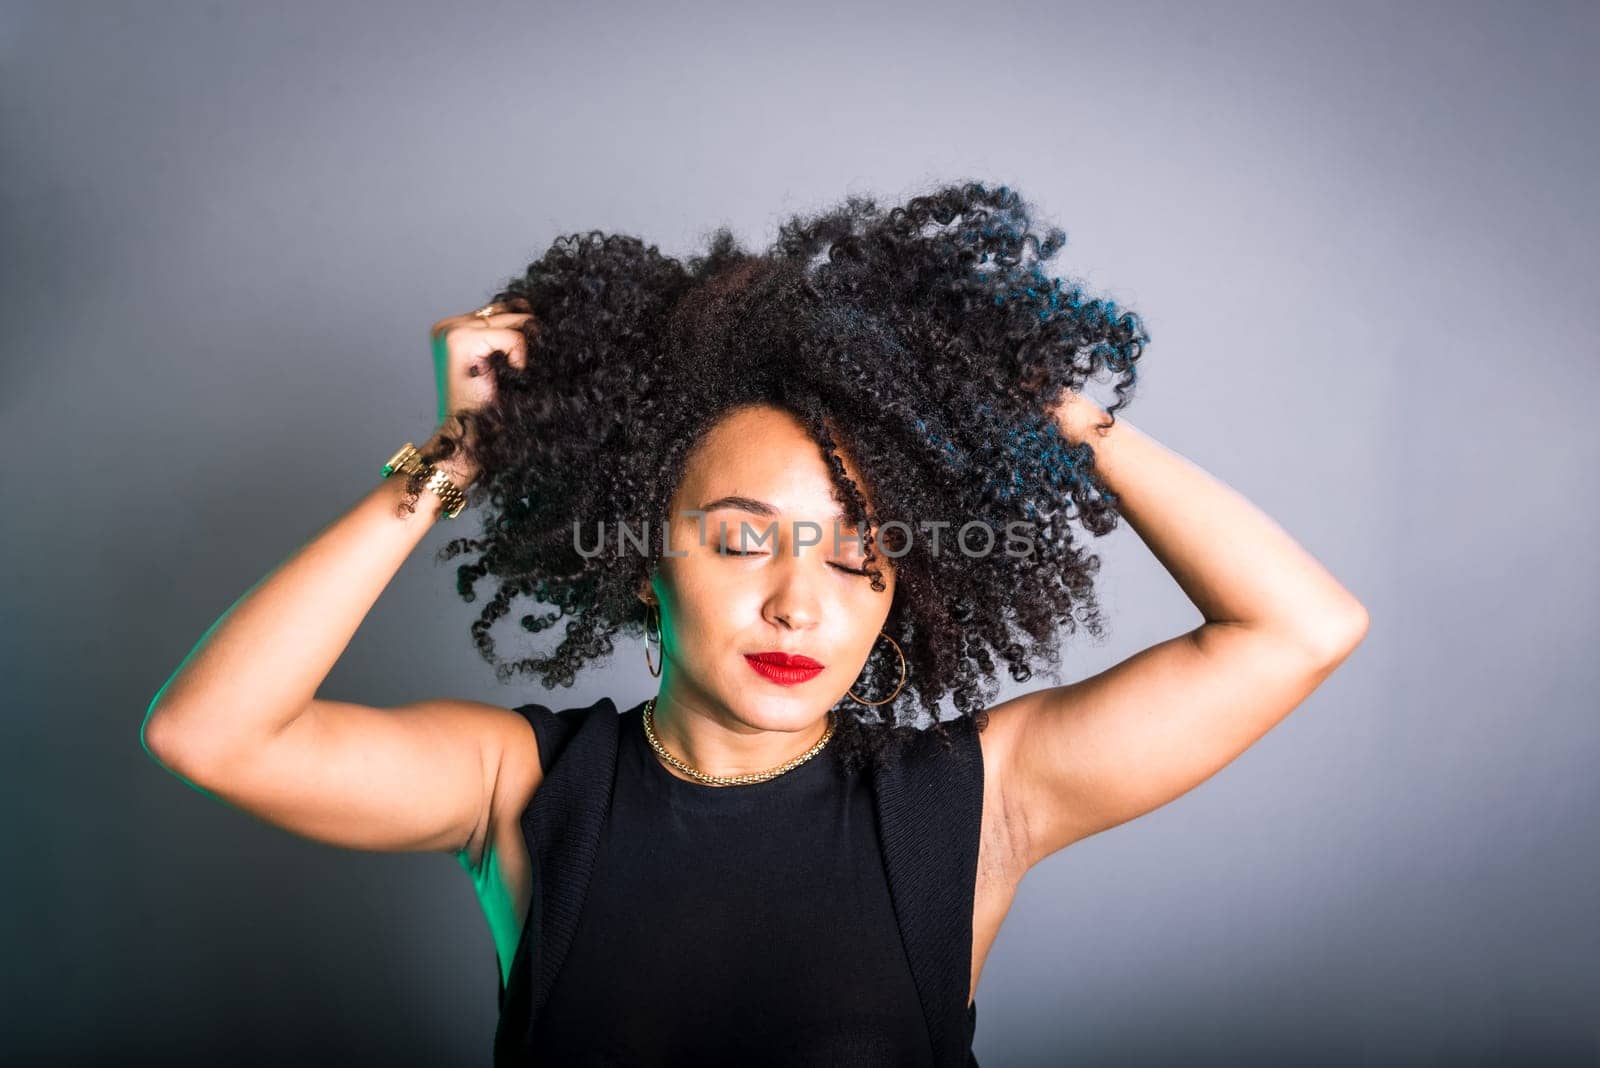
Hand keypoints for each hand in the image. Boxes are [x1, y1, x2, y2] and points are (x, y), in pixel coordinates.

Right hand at [422, 298, 535, 486]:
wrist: (469, 437)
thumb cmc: (488, 408)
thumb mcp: (497, 364)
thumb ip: (506, 335)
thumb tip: (536, 313)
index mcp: (452, 328)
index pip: (501, 309)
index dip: (520, 331)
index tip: (517, 361)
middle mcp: (448, 326)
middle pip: (508, 310)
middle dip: (524, 337)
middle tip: (515, 370)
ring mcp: (452, 331)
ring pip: (513, 320)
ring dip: (522, 349)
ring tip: (507, 375)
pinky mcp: (461, 340)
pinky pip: (514, 336)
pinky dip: (520, 357)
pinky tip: (506, 377)